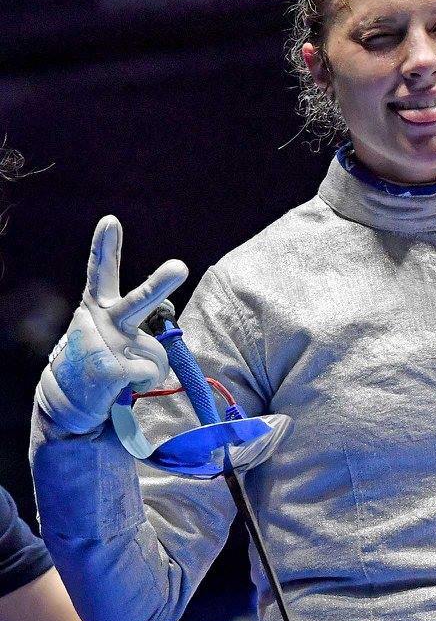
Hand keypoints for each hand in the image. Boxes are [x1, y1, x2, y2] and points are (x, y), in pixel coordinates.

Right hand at [35, 216, 187, 434]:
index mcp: (97, 307)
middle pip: (139, 303)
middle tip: (181, 266)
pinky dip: (145, 381)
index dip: (105, 246)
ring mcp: (105, 345)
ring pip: (156, 352)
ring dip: (149, 365)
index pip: (100, 272)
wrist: (69, 399)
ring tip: (125, 372)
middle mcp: (99, 321)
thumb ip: (132, 320)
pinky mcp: (112, 369)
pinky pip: (152, 371)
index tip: (110, 221)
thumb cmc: (100, 359)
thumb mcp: (111, 334)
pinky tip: (123, 385)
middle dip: (160, 284)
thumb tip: (158, 322)